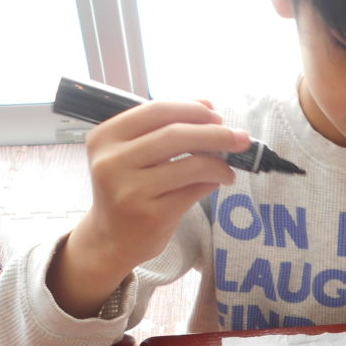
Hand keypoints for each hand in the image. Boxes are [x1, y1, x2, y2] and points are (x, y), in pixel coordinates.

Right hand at [48, 100, 249, 317]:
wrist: (110, 240)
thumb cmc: (127, 189)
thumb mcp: (131, 154)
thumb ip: (163, 128)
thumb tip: (208, 105)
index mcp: (105, 137)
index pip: (157, 111)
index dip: (192, 109)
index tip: (217, 114)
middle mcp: (112, 162)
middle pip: (176, 135)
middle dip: (216, 133)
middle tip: (240, 138)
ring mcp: (130, 190)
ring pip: (191, 164)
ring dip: (219, 163)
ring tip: (229, 168)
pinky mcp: (151, 215)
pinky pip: (194, 190)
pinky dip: (214, 182)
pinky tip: (220, 182)